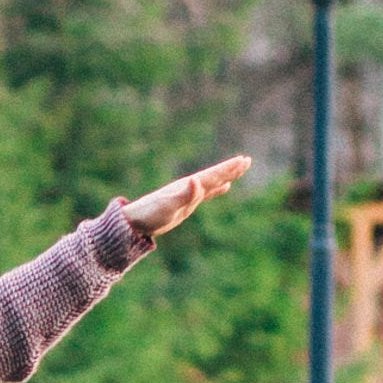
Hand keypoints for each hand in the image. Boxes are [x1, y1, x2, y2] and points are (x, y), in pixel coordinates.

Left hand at [124, 153, 251, 238]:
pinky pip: (206, 193)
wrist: (135, 222)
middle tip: (247, 160)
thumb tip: (197, 179)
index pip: (213, 175)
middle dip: (231, 169)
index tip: (243, 160)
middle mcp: (189, 187)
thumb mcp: (168, 207)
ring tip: (239, 169)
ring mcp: (188, 195)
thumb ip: (185, 195)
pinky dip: (217, 190)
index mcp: (188, 186)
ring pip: (213, 182)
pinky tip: (224, 187)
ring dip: (227, 176)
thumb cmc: (151, 214)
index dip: (228, 168)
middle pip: (215, 176)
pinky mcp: (186, 203)